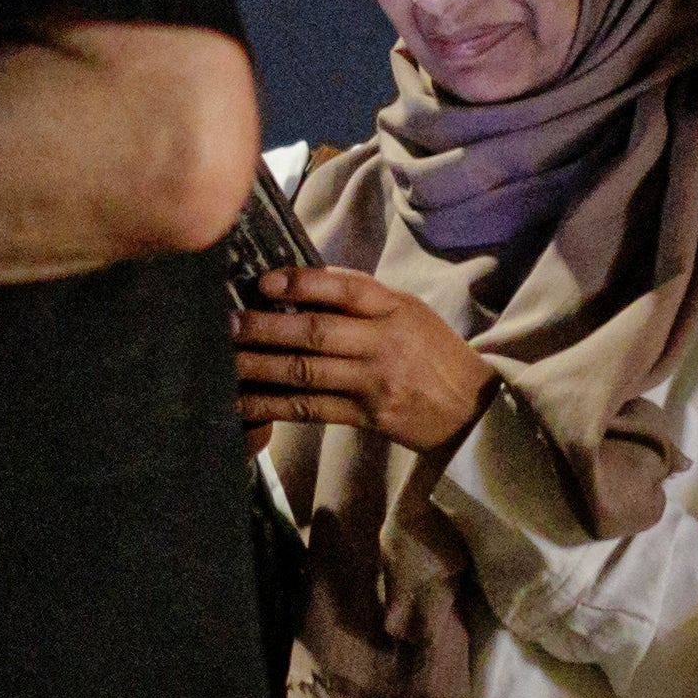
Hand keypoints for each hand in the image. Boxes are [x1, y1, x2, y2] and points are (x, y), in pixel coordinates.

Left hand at [236, 265, 494, 455]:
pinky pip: (309, 409)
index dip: (303, 283)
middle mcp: (383, 344)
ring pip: (305, 372)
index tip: (264, 281)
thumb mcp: (409, 312)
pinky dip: (272, 405)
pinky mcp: (365, 416)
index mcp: (395, 309)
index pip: (346, 288)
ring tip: (225, 358)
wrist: (472, 411)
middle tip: (227, 322)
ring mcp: (373, 383)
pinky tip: (243, 401)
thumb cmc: (433, 353)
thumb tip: (299, 282)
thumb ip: (361, 298)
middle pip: (315, 333)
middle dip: (265, 327)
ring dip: (258, 366)